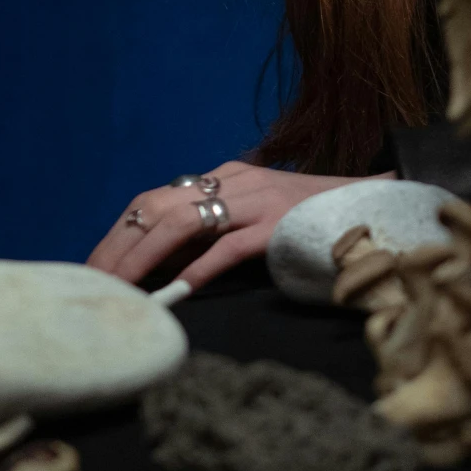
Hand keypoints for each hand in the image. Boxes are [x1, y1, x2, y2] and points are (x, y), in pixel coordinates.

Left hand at [86, 162, 390, 293]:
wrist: (374, 204)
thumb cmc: (312, 219)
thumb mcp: (254, 218)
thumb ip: (215, 232)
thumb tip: (162, 266)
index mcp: (226, 177)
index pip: (155, 199)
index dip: (119, 233)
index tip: (96, 268)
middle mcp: (236, 181)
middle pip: (156, 207)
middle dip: (118, 247)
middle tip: (96, 285)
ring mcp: (257, 200)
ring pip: (182, 223)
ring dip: (144, 259)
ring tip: (123, 291)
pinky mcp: (278, 224)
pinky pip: (226, 247)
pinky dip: (196, 270)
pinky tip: (177, 293)